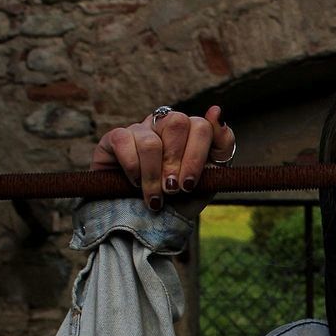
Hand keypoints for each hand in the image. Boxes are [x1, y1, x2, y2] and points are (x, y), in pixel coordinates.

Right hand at [89, 105, 236, 216]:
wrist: (146, 224)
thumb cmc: (180, 201)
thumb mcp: (208, 181)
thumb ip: (221, 147)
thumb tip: (216, 111)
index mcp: (191, 133)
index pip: (202, 126)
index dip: (197, 156)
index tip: (191, 184)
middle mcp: (165, 126)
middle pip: (178, 123)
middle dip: (177, 163)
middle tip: (173, 189)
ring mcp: (140, 129)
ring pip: (151, 141)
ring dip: (154, 176)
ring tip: (155, 197)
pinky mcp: (115, 139)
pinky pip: (125, 142)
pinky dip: (133, 170)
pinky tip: (134, 184)